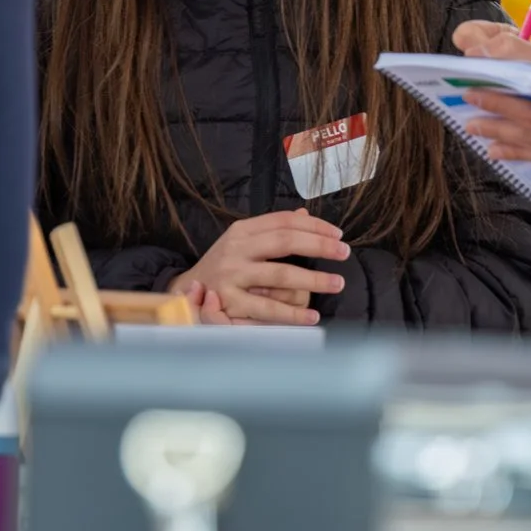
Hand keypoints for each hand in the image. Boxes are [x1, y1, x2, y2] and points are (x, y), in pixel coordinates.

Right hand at [178, 211, 347, 325]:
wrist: (185, 294)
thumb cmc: (224, 266)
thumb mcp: (243, 241)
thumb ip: (273, 229)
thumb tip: (305, 214)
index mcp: (242, 230)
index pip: (284, 221)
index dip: (314, 226)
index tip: (338, 235)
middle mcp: (236, 249)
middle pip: (285, 241)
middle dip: (319, 245)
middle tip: (344, 253)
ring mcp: (233, 276)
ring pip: (281, 274)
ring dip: (313, 279)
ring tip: (336, 283)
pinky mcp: (230, 303)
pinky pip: (267, 308)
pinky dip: (292, 313)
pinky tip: (312, 315)